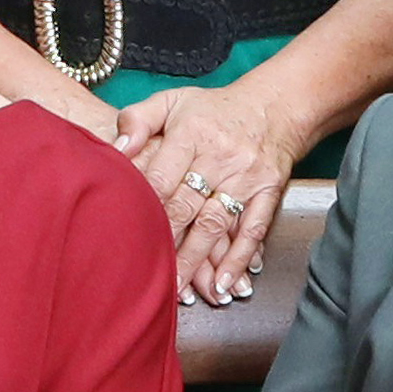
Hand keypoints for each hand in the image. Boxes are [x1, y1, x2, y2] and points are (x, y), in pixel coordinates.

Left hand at [111, 75, 303, 307]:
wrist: (275, 106)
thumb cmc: (214, 109)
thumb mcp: (172, 100)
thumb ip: (138, 120)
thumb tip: (117, 150)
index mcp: (191, 133)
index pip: (161, 176)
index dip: (143, 207)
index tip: (124, 235)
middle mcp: (219, 157)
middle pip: (186, 206)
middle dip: (164, 243)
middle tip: (144, 275)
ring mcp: (245, 178)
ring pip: (216, 224)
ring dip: (197, 260)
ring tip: (179, 291)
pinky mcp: (268, 193)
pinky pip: (253, 230)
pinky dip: (239, 259)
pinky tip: (224, 284)